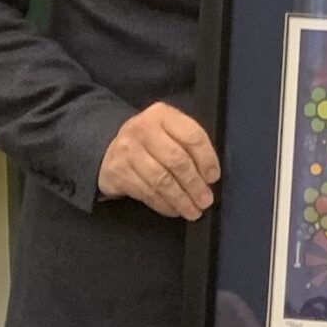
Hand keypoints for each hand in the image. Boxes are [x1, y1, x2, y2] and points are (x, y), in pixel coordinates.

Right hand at [97, 102, 220, 219]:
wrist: (113, 147)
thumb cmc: (153, 141)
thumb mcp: (171, 132)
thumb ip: (190, 147)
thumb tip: (208, 178)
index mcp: (163, 115)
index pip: (192, 136)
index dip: (206, 159)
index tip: (213, 177)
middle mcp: (142, 129)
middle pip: (176, 160)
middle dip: (194, 184)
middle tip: (206, 201)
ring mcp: (127, 150)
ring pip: (160, 179)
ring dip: (180, 199)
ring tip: (193, 211)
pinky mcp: (116, 171)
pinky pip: (145, 192)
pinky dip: (163, 204)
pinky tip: (174, 210)